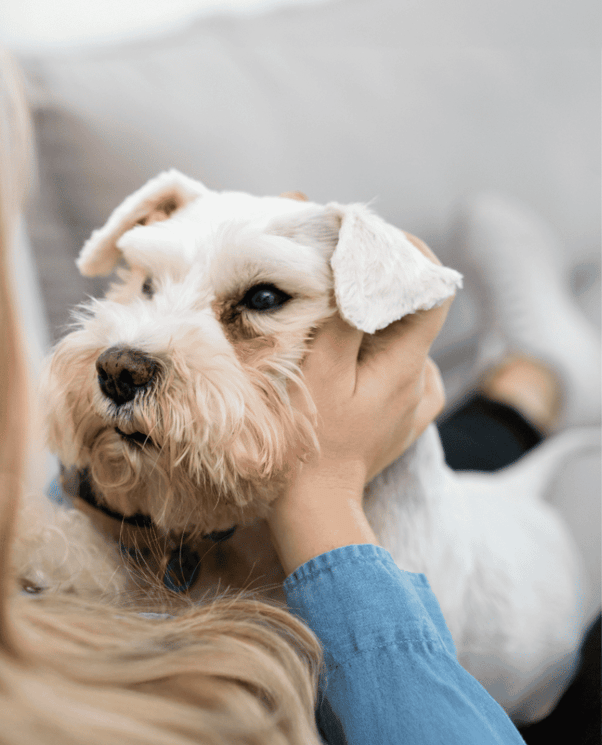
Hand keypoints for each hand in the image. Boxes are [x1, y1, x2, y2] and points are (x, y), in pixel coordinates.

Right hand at [269, 235, 451, 573]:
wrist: (315, 507)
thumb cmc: (310, 442)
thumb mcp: (320, 374)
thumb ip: (342, 317)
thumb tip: (353, 268)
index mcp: (408, 366)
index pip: (434, 291)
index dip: (409, 255)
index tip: (368, 237)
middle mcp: (422, 380)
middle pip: (413, 311)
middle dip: (377, 283)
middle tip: (332, 269)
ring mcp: (413, 401)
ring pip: (400, 338)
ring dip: (371, 317)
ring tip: (329, 313)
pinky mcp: (401, 416)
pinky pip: (395, 365)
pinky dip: (373, 348)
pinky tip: (343, 356)